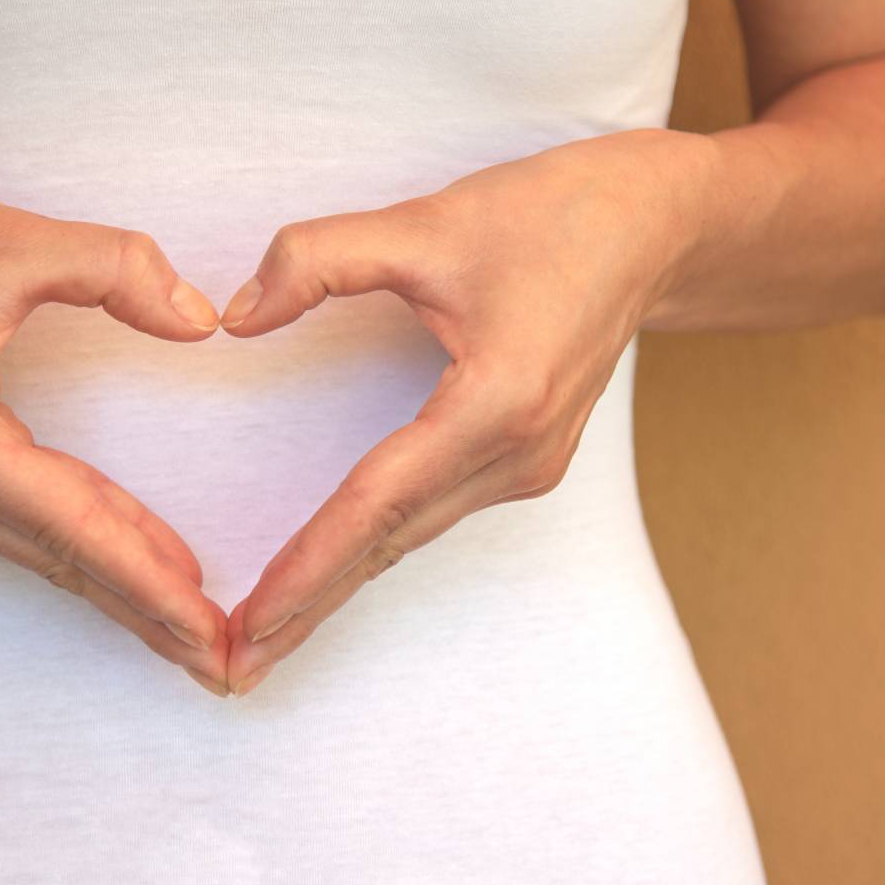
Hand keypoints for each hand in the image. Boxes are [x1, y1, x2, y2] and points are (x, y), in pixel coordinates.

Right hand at [0, 145, 232, 692]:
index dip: (147, 580)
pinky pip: (22, 520)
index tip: (207, 630)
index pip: (69, 524)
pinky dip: (84, 543)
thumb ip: (117, 271)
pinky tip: (138, 561)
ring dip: (120, 585)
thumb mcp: (10, 237)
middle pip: (58, 559)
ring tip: (194, 627)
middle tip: (224, 662)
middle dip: (146, 611)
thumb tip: (200, 321)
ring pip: (42, 548)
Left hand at [217, 130, 695, 694]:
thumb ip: (319, 260)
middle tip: (229, 669)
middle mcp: (518, 453)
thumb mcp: (428, 220)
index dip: (308, 564)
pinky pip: (434, 516)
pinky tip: (331, 572)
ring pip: (412, 538)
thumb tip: (236, 318)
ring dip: (338, 586)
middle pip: (391, 543)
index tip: (249, 620)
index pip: (377, 500)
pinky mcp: (526, 460)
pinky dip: (374, 547)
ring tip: (264, 637)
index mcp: (498, 402)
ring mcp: (529, 464)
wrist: (655, 227)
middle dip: (309, 607)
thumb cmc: (553, 216)